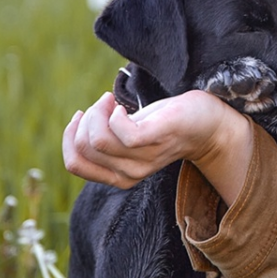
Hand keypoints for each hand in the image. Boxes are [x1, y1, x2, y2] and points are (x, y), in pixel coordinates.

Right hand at [62, 90, 252, 200]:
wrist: (206, 124)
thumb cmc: (163, 126)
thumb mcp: (128, 138)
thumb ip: (106, 142)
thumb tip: (76, 128)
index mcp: (119, 176)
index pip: (74, 164)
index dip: (70, 136)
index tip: (82, 115)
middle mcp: (130, 173)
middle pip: (85, 147)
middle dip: (85, 119)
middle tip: (104, 104)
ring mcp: (144, 158)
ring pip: (98, 140)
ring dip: (98, 112)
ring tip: (112, 101)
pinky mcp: (156, 138)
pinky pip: (123, 134)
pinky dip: (114, 114)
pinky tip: (123, 106)